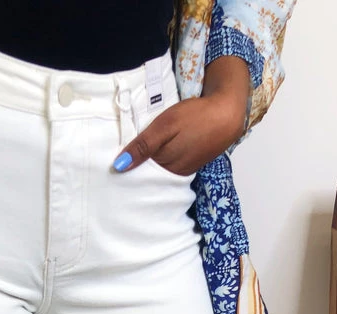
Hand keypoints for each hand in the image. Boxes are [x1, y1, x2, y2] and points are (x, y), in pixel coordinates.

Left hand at [113, 56, 249, 175]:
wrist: (227, 114)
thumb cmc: (195, 117)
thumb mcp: (164, 126)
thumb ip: (142, 146)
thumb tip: (119, 166)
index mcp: (164, 166)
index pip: (137, 174)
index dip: (125, 169)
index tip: (109, 166)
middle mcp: (173, 173)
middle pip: (147, 176)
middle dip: (134, 172)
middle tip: (115, 167)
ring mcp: (183, 170)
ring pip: (158, 173)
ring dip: (146, 169)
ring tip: (132, 160)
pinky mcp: (190, 164)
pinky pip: (169, 169)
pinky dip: (159, 164)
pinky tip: (153, 157)